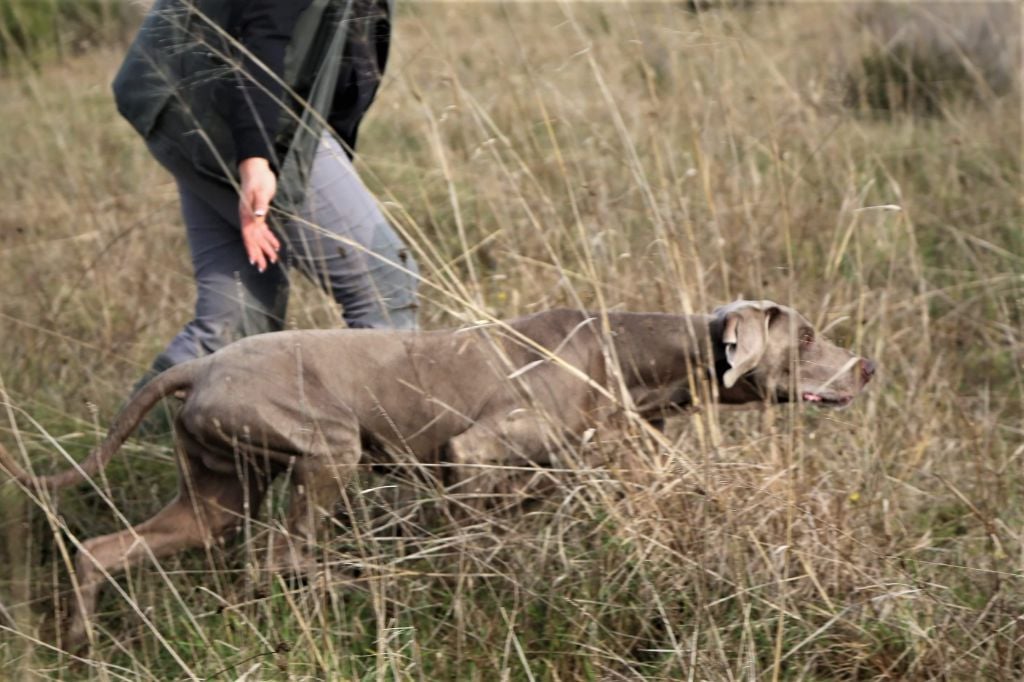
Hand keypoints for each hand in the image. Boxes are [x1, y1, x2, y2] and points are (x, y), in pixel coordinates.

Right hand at [238, 157, 279, 272]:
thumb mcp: (261, 191)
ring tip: (273, 261)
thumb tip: (259, 216)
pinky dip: (269, 238)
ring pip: (259, 237)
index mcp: (247, 214)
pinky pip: (263, 229)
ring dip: (265, 248)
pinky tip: (276, 246)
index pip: (249, 235)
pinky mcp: (259, 213)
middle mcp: (249, 217)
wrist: (256, 169)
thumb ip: (260, 204)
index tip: (255, 261)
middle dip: (258, 254)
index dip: (252, 249)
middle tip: (264, 268)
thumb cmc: (258, 179)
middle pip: (253, 240)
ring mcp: (253, 216)